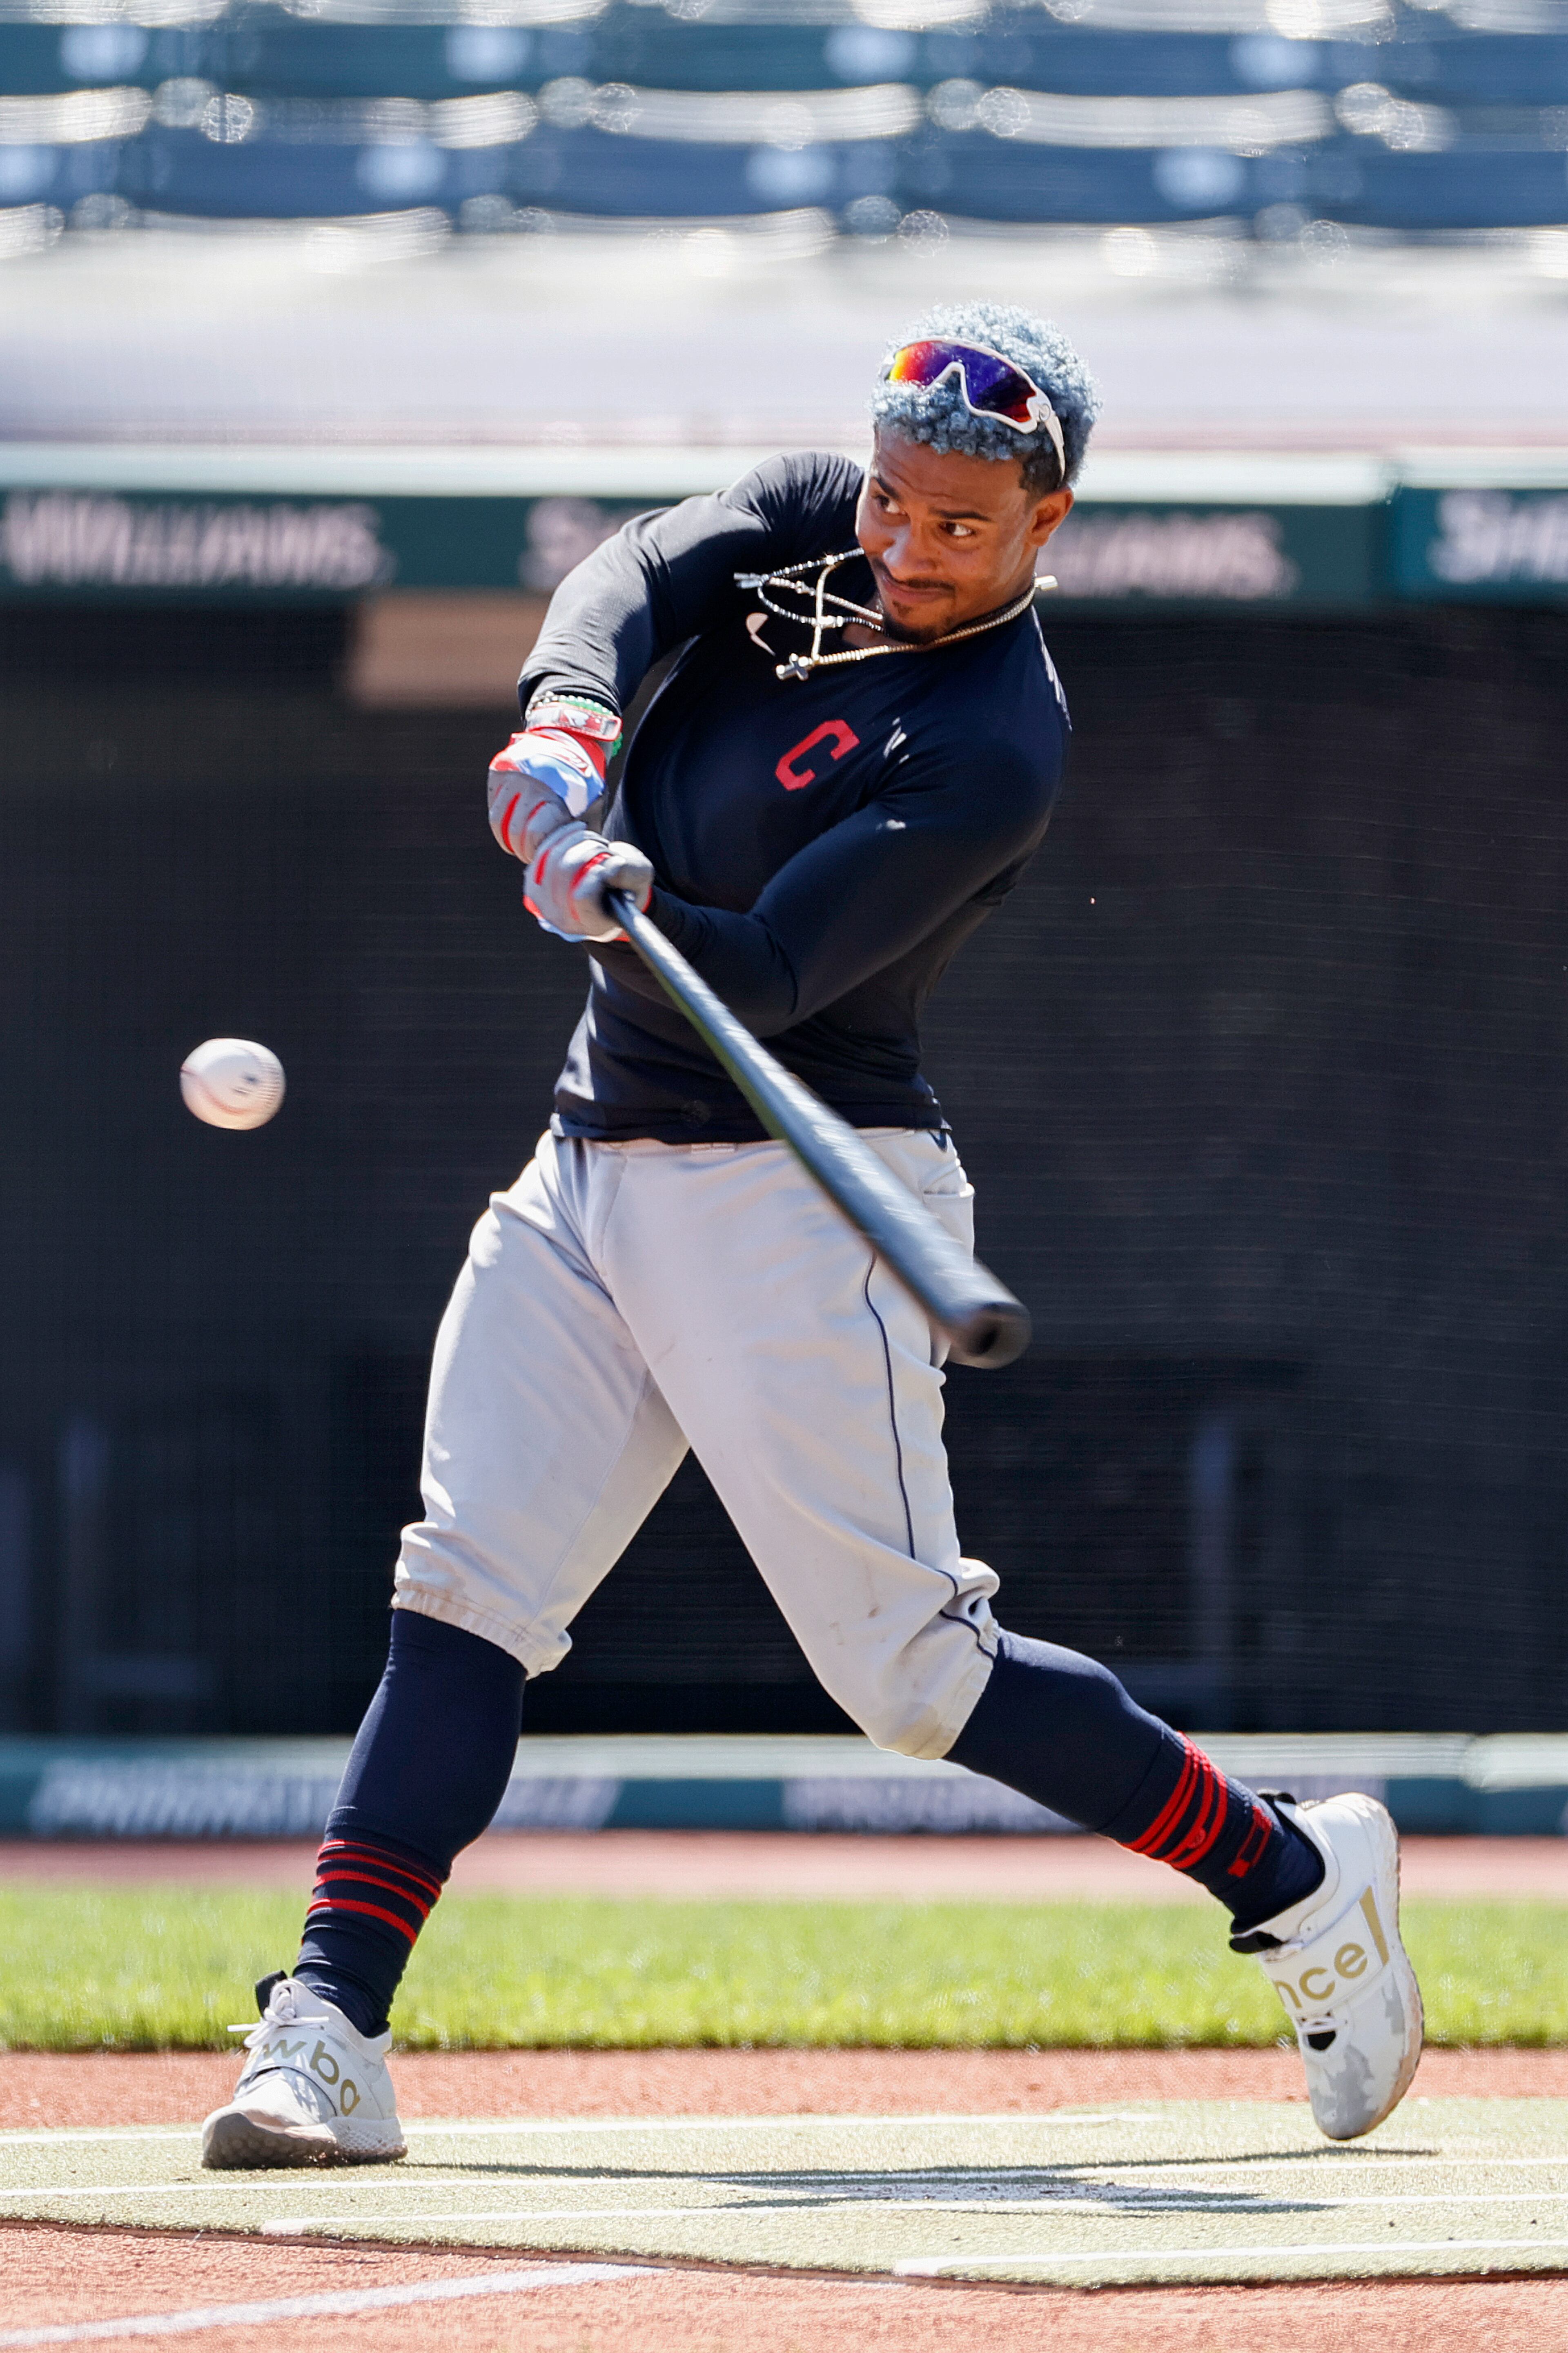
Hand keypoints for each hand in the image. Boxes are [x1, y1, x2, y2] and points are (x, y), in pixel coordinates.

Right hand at [487, 728, 605, 861]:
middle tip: (528, 855)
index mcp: (555, 795)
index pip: (535, 834)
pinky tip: (510, 829)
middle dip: (521, 849)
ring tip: (517, 846)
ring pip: (498, 821)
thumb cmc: (582, 784)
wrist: (569, 742)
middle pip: (514, 831)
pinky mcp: (498, 772)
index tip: (542, 856)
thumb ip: (581, 834)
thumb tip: (576, 864)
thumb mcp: (590, 807)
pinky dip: (500, 822)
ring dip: (507, 839)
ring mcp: (511, 777)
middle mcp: (530, 784)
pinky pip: (493, 806)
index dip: (536, 851)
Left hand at [525, 821, 653, 943]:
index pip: (582, 896)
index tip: (611, 862)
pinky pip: (543, 849)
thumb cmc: (624, 887)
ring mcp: (543, 901)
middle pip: (565, 870)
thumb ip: (631, 874)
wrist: (604, 889)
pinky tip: (579, 832)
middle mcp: (563, 918)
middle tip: (605, 849)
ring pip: (553, 856)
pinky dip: (563, 835)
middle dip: (591, 849)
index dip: (598, 872)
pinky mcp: (533, 880)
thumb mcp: (639, 882)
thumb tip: (610, 866)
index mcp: (591, 925)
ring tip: (596, 843)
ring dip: (578, 841)